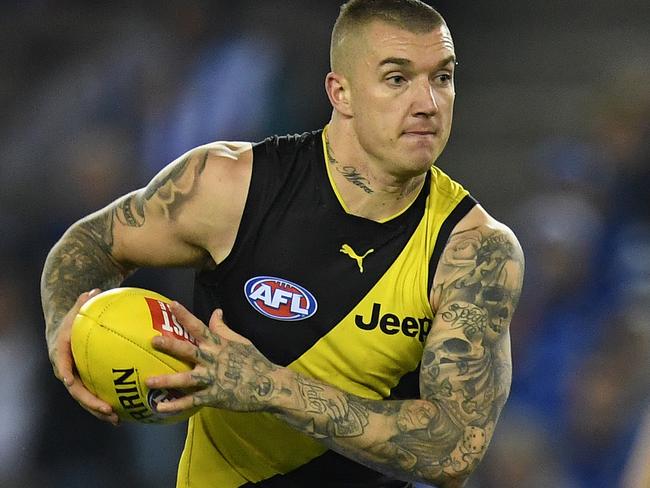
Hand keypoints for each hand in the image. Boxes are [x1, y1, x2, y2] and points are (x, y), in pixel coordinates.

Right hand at [48, 289, 118, 424]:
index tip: (71, 381)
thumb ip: (84, 302)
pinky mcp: (86, 383)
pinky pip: (96, 395)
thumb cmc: (74, 318)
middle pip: (76, 391)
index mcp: (61, 354)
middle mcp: (66, 370)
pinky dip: (107, 405)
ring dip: (100, 411)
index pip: (61, 365)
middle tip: (107, 409)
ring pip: (86, 399)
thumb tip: (94, 290)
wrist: (65, 331)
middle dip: (90, 402)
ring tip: (117, 420)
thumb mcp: (77, 309)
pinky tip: (125, 414)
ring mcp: (76, 379)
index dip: (66, 373)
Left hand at [146, 302, 285, 413]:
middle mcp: (213, 360)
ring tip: (148, 381)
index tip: (172, 305)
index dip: (185, 316)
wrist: (269, 385)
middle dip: (171, 345)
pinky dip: (176, 405)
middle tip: (154, 340)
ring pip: (187, 379)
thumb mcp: (241, 341)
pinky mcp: (214, 396)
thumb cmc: (255, 361)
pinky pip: (192, 401)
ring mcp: (213, 379)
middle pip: (189, 350)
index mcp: (219, 345)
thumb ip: (224, 329)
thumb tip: (216, 311)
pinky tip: (160, 407)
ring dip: (167, 380)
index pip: (200, 327)